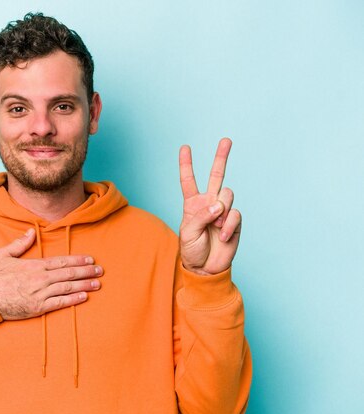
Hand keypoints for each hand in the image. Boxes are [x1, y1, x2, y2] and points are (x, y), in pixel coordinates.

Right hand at [0, 229, 102, 319]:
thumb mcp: (2, 254)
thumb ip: (19, 244)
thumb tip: (31, 231)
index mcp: (33, 265)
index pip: (61, 262)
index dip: (77, 260)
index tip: (90, 259)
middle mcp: (39, 279)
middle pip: (68, 274)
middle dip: (86, 271)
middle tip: (100, 270)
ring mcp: (40, 294)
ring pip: (67, 288)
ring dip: (84, 285)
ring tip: (97, 283)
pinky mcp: (38, 307)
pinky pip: (59, 303)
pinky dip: (73, 299)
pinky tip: (84, 297)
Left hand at [178, 138, 241, 274]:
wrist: (206, 268)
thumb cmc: (192, 250)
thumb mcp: (188, 232)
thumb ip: (201, 216)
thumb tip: (218, 204)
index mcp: (192, 203)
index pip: (188, 180)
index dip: (186, 164)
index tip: (185, 147)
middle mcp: (208, 203)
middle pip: (216, 175)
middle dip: (221, 157)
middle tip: (226, 140)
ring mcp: (223, 211)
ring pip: (227, 195)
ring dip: (220, 211)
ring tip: (215, 227)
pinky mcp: (234, 221)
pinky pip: (234, 214)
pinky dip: (228, 225)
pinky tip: (223, 235)